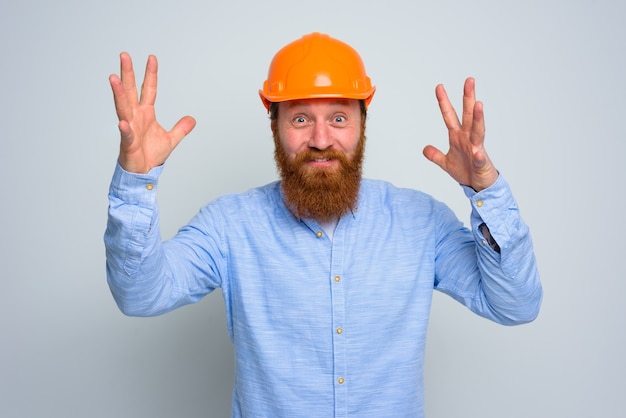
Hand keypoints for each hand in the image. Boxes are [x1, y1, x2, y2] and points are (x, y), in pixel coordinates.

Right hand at [109, 52, 195, 172]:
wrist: (143, 172)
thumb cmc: (151, 155)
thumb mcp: (171, 139)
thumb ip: (181, 128)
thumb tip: (192, 119)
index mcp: (146, 114)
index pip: (148, 89)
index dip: (150, 74)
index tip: (152, 58)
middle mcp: (135, 117)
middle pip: (130, 91)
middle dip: (128, 74)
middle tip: (124, 55)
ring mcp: (130, 128)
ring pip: (123, 107)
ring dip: (118, 93)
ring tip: (114, 78)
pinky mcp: (128, 143)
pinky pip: (126, 135)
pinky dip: (125, 129)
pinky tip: (123, 123)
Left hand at [423, 77, 497, 191]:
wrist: (479, 186)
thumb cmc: (466, 171)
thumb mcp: (446, 163)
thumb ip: (435, 155)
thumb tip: (424, 148)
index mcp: (458, 137)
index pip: (449, 116)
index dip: (444, 102)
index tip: (439, 87)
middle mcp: (468, 138)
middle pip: (468, 115)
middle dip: (468, 98)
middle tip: (469, 80)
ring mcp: (476, 149)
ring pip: (478, 131)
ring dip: (479, 118)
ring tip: (479, 104)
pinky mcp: (482, 164)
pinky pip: (480, 159)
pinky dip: (479, 156)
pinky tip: (478, 153)